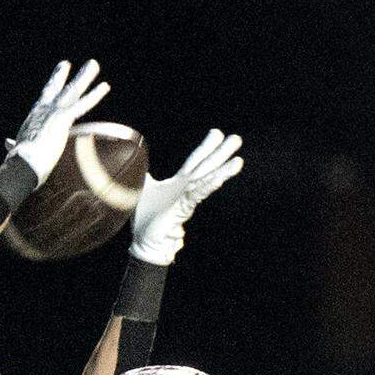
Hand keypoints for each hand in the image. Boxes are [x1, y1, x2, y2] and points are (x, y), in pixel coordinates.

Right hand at [10, 60, 110, 185]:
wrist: (23, 163)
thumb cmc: (20, 162)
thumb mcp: (17, 149)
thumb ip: (14, 145)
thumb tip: (7, 145)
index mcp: (33, 117)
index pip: (43, 98)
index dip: (49, 87)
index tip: (52, 78)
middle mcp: (42, 110)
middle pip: (54, 88)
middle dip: (60, 75)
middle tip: (66, 64)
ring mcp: (54, 112)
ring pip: (72, 91)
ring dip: (84, 77)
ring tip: (93, 65)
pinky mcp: (63, 118)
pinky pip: (83, 104)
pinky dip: (94, 96)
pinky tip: (105, 86)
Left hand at [130, 130, 243, 265]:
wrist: (147, 241)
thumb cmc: (147, 218)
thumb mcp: (144, 189)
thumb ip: (145, 174)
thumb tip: (136, 160)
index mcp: (179, 182)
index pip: (195, 161)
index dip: (206, 147)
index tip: (218, 132)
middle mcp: (186, 189)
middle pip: (206, 167)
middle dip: (221, 153)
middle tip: (237, 139)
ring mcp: (186, 198)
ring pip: (207, 180)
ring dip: (223, 170)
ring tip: (238, 161)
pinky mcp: (182, 209)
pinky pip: (198, 195)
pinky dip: (208, 186)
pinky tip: (219, 178)